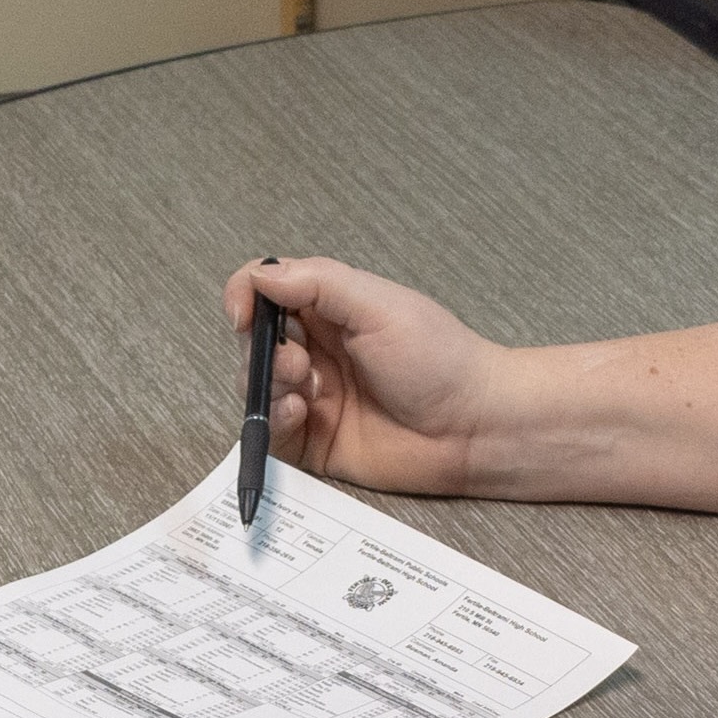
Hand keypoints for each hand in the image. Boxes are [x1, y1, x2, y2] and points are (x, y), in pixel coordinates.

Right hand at [228, 257, 511, 496]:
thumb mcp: (378, 306)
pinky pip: (270, 431)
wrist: (473, 428)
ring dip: (268, 384)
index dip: (245, 296)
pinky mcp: (312, 441)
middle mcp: (315, 351)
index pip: (265, 291)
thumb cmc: (439, 359)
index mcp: (329, 309)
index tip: (244, 313)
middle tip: (296, 362)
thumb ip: (316, 284)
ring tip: (304, 389)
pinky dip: (273, 420)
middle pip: (253, 341)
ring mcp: (311, 397)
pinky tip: (302, 414)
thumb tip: (259, 275)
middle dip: (261, 349)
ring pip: (255, 386)